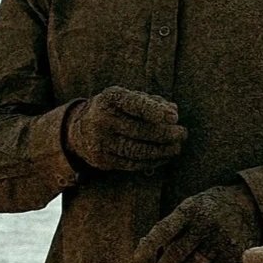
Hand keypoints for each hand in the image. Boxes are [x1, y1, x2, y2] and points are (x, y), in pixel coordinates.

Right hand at [65, 89, 187, 172]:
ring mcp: (100, 141)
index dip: (154, 111)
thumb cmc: (116, 110)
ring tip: (176, 148)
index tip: (174, 117)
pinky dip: (151, 162)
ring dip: (161, 151)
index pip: (133, 104)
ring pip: (136, 150)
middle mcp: (101, 119)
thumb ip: (152, 102)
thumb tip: (173, 111)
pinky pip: (131, 164)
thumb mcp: (129, 98)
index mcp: (110, 98)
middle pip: (138, 130)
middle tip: (182, 133)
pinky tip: (164, 158)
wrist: (80, 129)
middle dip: (165, 134)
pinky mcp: (102, 159)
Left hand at [135, 185, 262, 262]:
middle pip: (178, 252)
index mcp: (190, 210)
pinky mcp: (234, 253)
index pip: (165, 229)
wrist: (249, 205)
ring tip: (191, 259)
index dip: (150, 244)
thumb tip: (142, 247)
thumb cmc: (210, 208)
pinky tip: (208, 260)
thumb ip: (170, 225)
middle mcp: (205, 224)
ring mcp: (221, 239)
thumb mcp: (190, 206)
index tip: (138, 258)